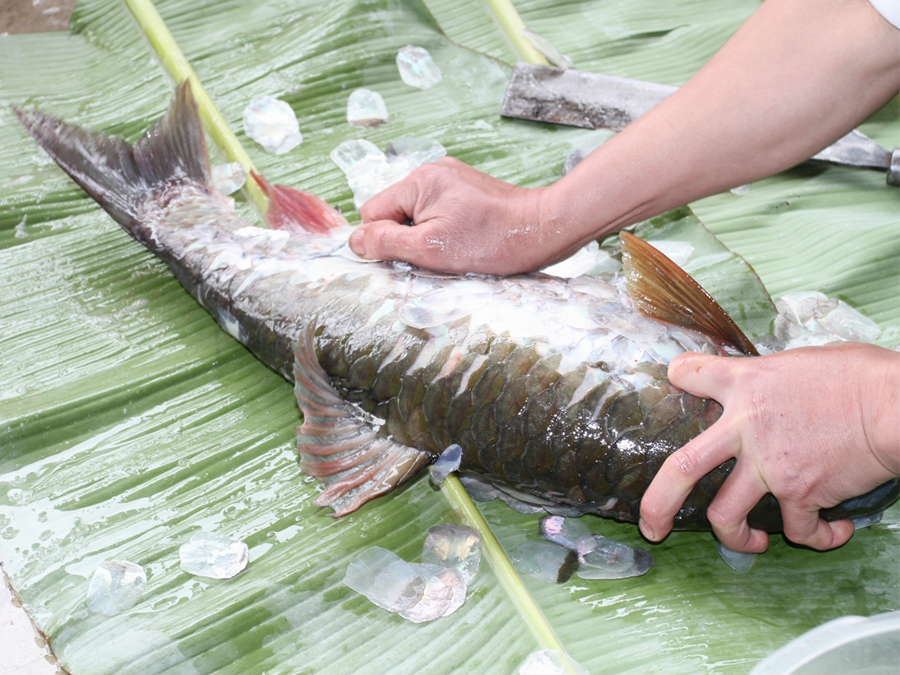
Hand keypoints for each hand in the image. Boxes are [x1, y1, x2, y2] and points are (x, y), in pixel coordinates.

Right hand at [350, 158, 574, 274]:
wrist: (543, 229)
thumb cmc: (492, 241)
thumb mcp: (431, 249)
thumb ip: (387, 243)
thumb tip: (355, 241)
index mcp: (419, 181)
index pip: (373, 213)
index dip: (384, 240)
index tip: (409, 256)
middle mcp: (432, 172)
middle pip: (394, 212)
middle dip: (408, 238)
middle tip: (436, 254)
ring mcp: (452, 178)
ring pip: (417, 214)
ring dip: (427, 236)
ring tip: (456, 248)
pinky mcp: (468, 189)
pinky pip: (439, 211)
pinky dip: (445, 230)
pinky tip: (466, 241)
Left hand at [639, 342, 899, 551]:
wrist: (895, 406)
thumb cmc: (861, 376)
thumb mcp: (802, 362)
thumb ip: (774, 379)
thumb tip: (776, 386)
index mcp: (746, 383)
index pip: (691, 374)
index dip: (679, 378)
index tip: (674, 383)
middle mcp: (745, 426)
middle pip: (682, 468)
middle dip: (658, 503)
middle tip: (650, 526)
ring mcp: (768, 464)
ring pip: (725, 516)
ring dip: (734, 537)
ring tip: (749, 541)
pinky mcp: (799, 493)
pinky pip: (797, 531)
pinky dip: (816, 538)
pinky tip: (832, 532)